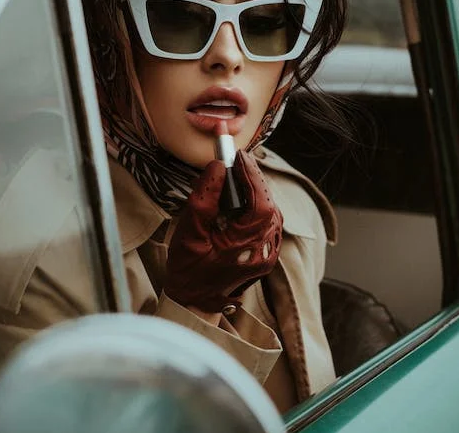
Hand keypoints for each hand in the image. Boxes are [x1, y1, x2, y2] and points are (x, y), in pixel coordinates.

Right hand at [164, 150, 282, 313]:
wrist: (193, 302)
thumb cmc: (188, 270)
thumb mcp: (189, 232)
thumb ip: (204, 198)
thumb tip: (217, 167)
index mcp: (248, 248)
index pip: (261, 203)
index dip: (252, 176)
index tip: (238, 156)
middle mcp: (265, 251)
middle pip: (268, 204)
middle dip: (253, 180)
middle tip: (236, 161)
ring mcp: (268, 254)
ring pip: (270, 211)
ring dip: (255, 191)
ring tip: (237, 175)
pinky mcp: (266, 253)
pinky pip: (267, 221)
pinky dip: (256, 205)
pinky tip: (242, 197)